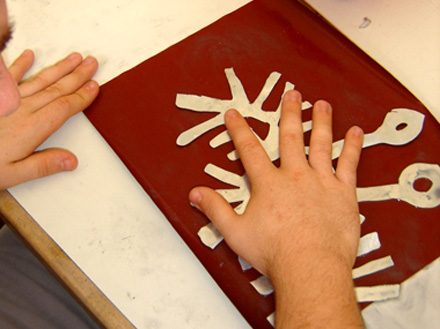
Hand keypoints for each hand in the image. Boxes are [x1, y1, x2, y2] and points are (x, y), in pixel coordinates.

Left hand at [0, 50, 98, 188]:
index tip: (95, 86)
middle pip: (56, 89)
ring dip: (59, 68)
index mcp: (30, 128)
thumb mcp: (14, 174)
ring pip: (39, 80)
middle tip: (91, 63)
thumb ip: (43, 165)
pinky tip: (30, 55)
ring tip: (73, 58)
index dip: (81, 96)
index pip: (64, 108)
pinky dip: (21, 64)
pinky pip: (12, 77)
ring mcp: (8, 100)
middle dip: (77, 75)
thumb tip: (71, 161)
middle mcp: (22, 110)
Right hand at [189, 90, 363, 327]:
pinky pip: (349, 164)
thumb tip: (194, 193)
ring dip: (321, 122)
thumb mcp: (235, 232)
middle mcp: (295, 175)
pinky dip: (352, 147)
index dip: (239, 130)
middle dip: (290, 113)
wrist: (310, 266)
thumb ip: (215, 209)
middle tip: (292, 93)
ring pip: (320, 144)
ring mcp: (321, 181)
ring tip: (322, 104)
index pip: (250, 149)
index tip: (234, 114)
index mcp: (269, 184)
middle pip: (291, 137)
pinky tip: (356, 132)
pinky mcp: (343, 193)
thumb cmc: (274, 251)